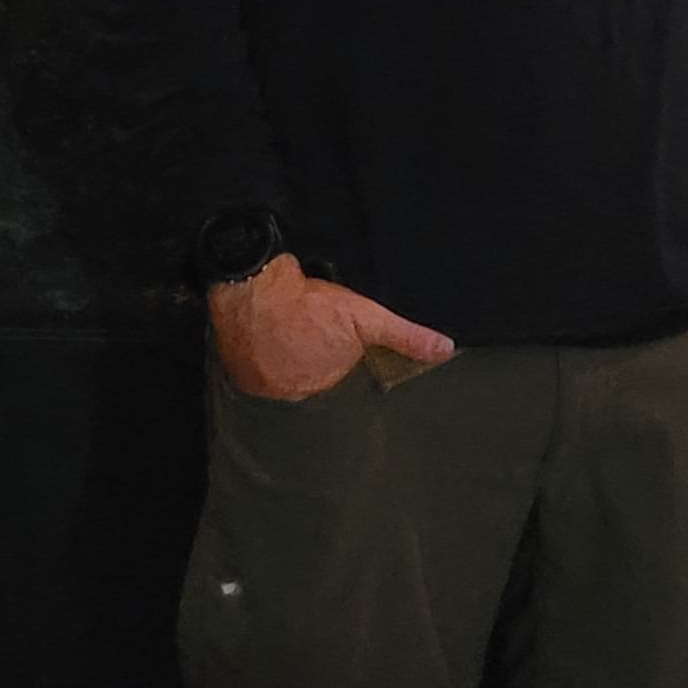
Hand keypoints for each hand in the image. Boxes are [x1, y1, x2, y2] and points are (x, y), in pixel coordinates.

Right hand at [208, 254, 453, 401]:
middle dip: (314, 353)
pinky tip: (266, 336)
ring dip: (287, 355)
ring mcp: (268, 388)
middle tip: (309, 325)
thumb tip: (444, 350)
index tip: (330, 331)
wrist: (253, 293)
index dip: (338, 349)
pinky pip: (258, 370)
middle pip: (314, 374)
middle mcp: (297, 394)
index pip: (341, 374)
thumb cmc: (309, 306)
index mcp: (328, 384)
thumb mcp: (366, 318)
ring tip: (288, 328)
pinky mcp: (242, 377)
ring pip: (285, 372)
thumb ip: (405, 336)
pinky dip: (262, 356)